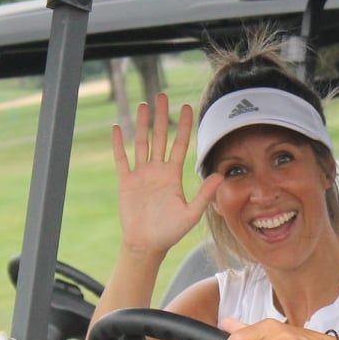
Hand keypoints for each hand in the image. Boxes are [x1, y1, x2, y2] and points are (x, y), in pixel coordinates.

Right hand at [110, 93, 223, 255]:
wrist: (147, 244)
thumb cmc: (170, 232)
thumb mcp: (191, 214)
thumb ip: (204, 194)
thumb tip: (220, 175)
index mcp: (173, 175)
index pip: (179, 144)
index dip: (183, 126)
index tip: (186, 106)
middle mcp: (157, 171)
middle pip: (160, 137)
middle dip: (161, 116)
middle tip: (162, 95)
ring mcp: (141, 174)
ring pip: (141, 143)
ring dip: (142, 124)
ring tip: (143, 105)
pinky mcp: (126, 182)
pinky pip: (122, 159)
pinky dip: (119, 145)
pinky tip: (118, 128)